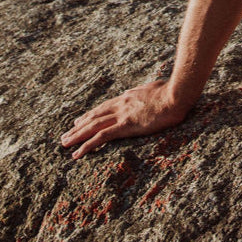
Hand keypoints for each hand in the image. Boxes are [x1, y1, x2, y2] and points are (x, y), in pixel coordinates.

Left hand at [60, 81, 189, 158]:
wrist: (177, 94)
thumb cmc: (172, 91)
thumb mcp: (155, 88)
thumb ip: (144, 91)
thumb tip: (138, 91)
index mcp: (128, 97)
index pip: (104, 107)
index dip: (90, 114)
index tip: (79, 120)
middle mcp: (121, 105)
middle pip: (94, 117)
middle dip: (78, 126)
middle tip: (65, 135)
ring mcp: (122, 115)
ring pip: (92, 127)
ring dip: (76, 135)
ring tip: (64, 143)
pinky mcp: (125, 126)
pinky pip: (101, 138)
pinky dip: (86, 146)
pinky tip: (77, 154)